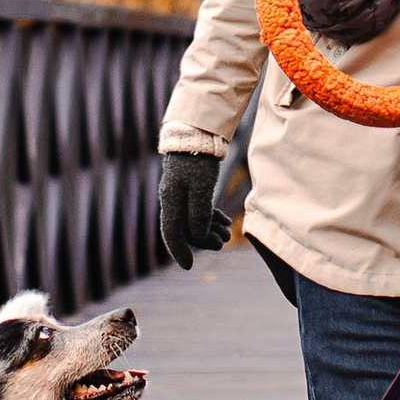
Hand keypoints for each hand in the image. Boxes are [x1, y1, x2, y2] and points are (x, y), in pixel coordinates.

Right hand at [158, 152, 229, 268]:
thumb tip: (198, 236)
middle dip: (204, 239)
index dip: (179, 251)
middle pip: (184, 229)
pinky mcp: (190, 187)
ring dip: (210, 229)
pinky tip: (225, 221)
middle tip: (223, 244)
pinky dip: (211, 217)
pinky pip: (197, 209)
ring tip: (228, 234)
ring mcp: (180, 194)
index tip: (189, 266)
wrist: (197, 134)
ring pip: (192, 220)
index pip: (171, 233)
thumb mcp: (201, 187)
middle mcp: (172, 199)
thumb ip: (199, 213)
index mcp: (170, 201)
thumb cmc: (198, 160)